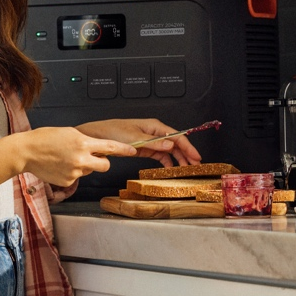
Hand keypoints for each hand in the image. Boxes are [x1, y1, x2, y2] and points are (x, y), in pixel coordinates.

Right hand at [17, 126, 137, 187]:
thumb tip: (95, 147)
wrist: (26, 151)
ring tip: (66, 159)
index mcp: (83, 143)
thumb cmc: (44, 139)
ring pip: (89, 171)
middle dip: (103, 162)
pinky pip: (76, 178)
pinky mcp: (68, 181)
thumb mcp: (69, 133)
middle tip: (94, 158)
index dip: (124, 149)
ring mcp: (75, 172)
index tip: (133, 150)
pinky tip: (60, 166)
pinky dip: (71, 173)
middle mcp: (81, 158)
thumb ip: (85, 140)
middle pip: (105, 165)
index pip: (110, 146)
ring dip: (83, 166)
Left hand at [76, 118, 202, 167]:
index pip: (177, 136)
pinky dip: (167, 162)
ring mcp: (151, 141)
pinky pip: (160, 155)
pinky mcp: (145, 148)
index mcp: (155, 126)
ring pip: (170, 150)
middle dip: (187, 155)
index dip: (189, 147)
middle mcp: (155, 132)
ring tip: (186, 170)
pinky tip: (171, 169)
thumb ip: (154, 142)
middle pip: (176, 144)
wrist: (99, 136)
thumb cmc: (114, 132)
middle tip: (196, 166)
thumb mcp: (135, 137)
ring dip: (178, 159)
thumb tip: (171, 144)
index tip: (197, 157)